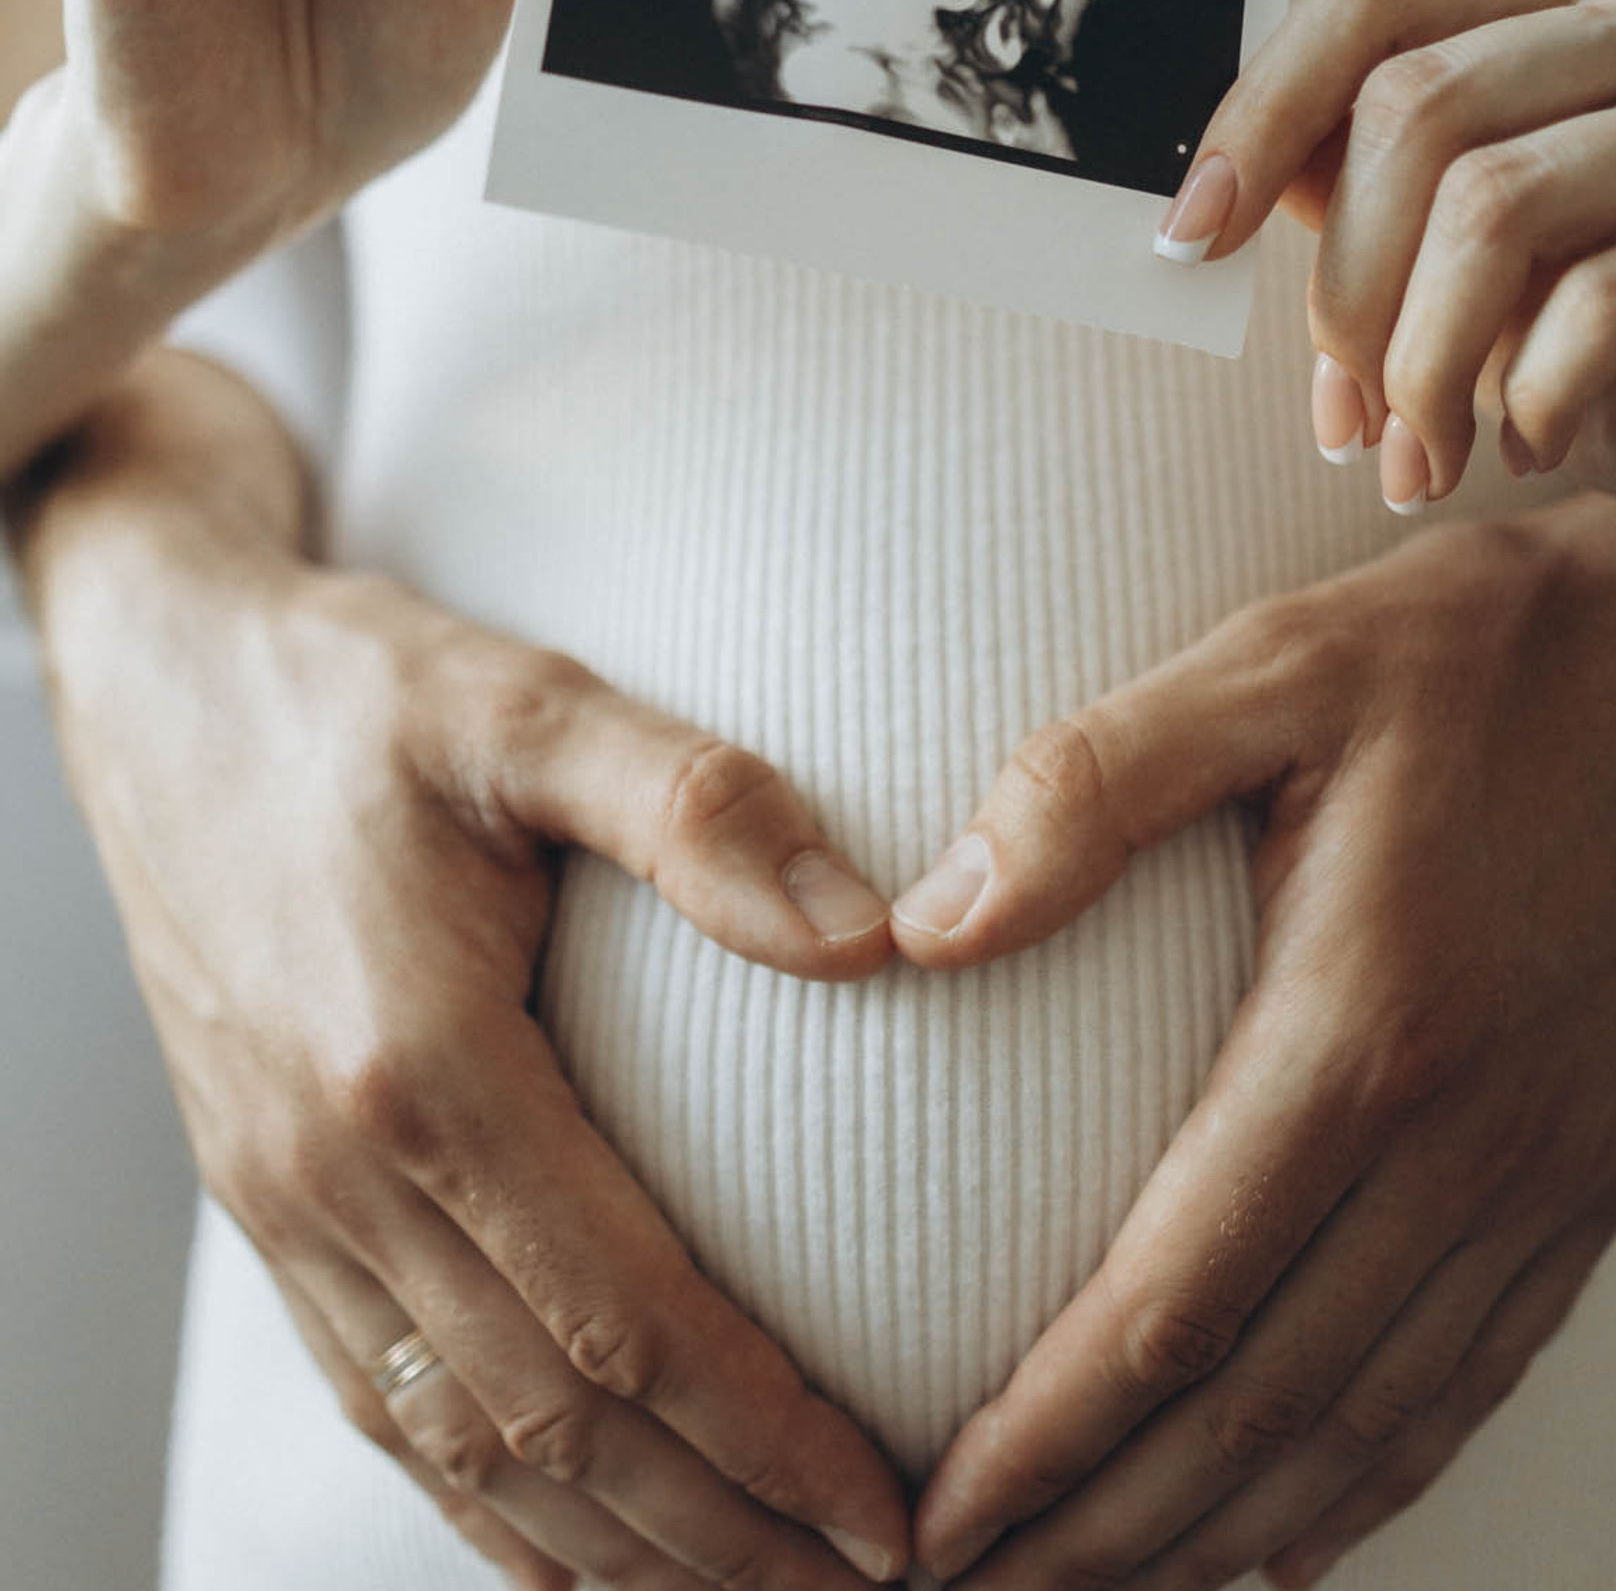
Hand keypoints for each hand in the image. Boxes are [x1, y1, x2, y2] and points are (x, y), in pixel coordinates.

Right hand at [21, 380, 907, 1590]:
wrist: (164, 680)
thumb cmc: (356, 691)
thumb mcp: (525, 704)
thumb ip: (696, 806)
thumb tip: (870, 933)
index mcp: (418, 1067)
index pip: (621, 1319)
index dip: (761, 1437)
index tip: (887, 1507)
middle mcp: (338, 1172)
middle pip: (548, 1426)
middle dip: (716, 1535)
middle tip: (860, 1588)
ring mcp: (286, 1202)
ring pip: (457, 1448)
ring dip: (611, 1547)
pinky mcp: (267, 1195)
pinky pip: (380, 1396)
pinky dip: (483, 1500)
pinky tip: (565, 1537)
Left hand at [896, 496, 1615, 1590]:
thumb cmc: (1477, 648)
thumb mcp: (1269, 666)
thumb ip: (1090, 787)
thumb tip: (923, 923)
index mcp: (1368, 1027)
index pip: (1173, 1305)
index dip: (1044, 1438)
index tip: (936, 1515)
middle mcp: (1471, 1139)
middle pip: (1261, 1409)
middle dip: (1106, 1532)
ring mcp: (1551, 1172)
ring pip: (1369, 1425)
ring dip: (1224, 1533)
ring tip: (1106, 1589)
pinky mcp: (1597, 1167)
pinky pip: (1476, 1373)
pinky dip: (1375, 1477)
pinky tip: (1296, 1526)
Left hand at [1154, 0, 1615, 594]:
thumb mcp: (1457, 280)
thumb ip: (1358, 210)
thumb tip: (1209, 206)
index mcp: (1567, 3)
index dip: (1257, 113)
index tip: (1189, 244)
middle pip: (1416, 108)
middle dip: (1345, 294)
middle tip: (1352, 420)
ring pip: (1498, 203)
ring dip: (1423, 368)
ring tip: (1423, 461)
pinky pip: (1606, 304)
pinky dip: (1532, 403)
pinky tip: (1528, 453)